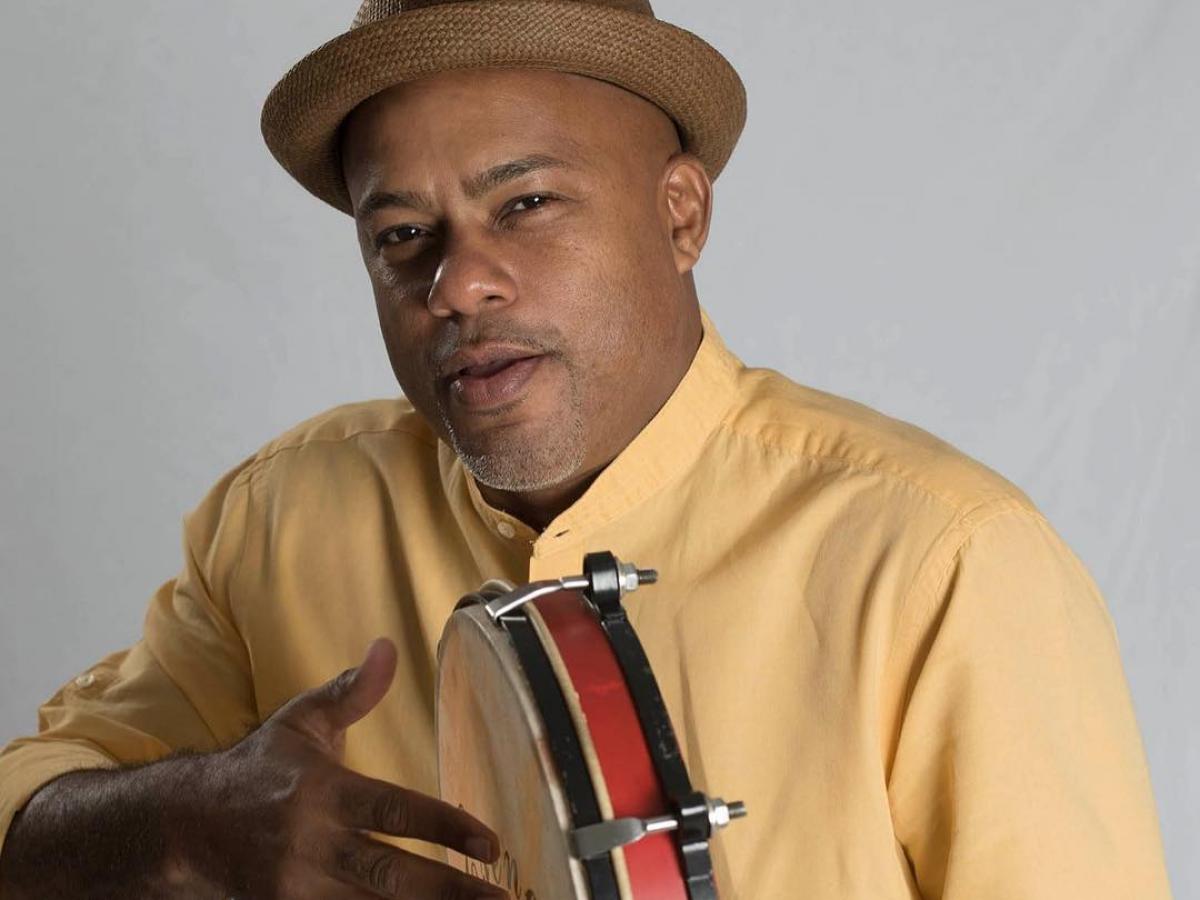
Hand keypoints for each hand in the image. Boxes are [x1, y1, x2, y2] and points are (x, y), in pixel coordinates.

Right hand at [193, 637, 505, 898]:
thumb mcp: (301, 721)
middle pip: (391, 875)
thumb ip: (353, 693)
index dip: (445, 829)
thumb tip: (388, 647)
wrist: (183, 826)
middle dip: (449, 892)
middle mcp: (312, 845)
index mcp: (322, 792)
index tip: (490, 844)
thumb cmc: (256, 768)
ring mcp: (298, 888)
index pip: (394, 812)